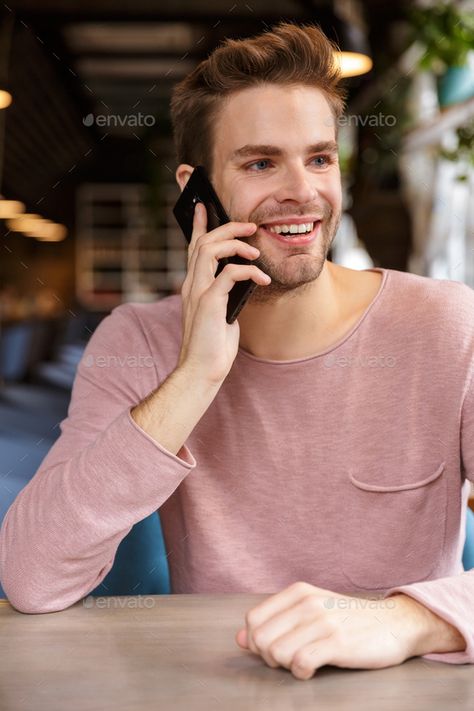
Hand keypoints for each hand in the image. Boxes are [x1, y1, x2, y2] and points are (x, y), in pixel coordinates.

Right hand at [178, 201, 270, 384]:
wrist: (202, 369)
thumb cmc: (212, 346)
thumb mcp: (220, 313)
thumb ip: (225, 295)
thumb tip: (242, 281)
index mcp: (193, 285)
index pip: (192, 247)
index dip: (198, 224)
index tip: (203, 206)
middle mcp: (192, 284)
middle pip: (203, 241)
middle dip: (226, 228)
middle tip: (249, 226)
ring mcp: (198, 292)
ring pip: (209, 249)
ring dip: (236, 244)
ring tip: (255, 251)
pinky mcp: (209, 302)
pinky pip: (229, 274)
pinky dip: (249, 272)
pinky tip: (263, 279)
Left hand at [235, 582, 449, 680]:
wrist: (395, 623)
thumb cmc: (349, 620)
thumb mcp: (311, 612)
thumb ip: (275, 622)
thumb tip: (240, 639)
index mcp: (298, 592)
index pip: (253, 620)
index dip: (256, 642)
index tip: (274, 650)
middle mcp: (307, 603)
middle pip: (261, 638)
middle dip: (268, 657)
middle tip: (288, 660)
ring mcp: (322, 621)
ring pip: (276, 652)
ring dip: (285, 666)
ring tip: (303, 663)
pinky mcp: (337, 642)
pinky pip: (300, 663)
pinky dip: (301, 672)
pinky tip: (312, 669)